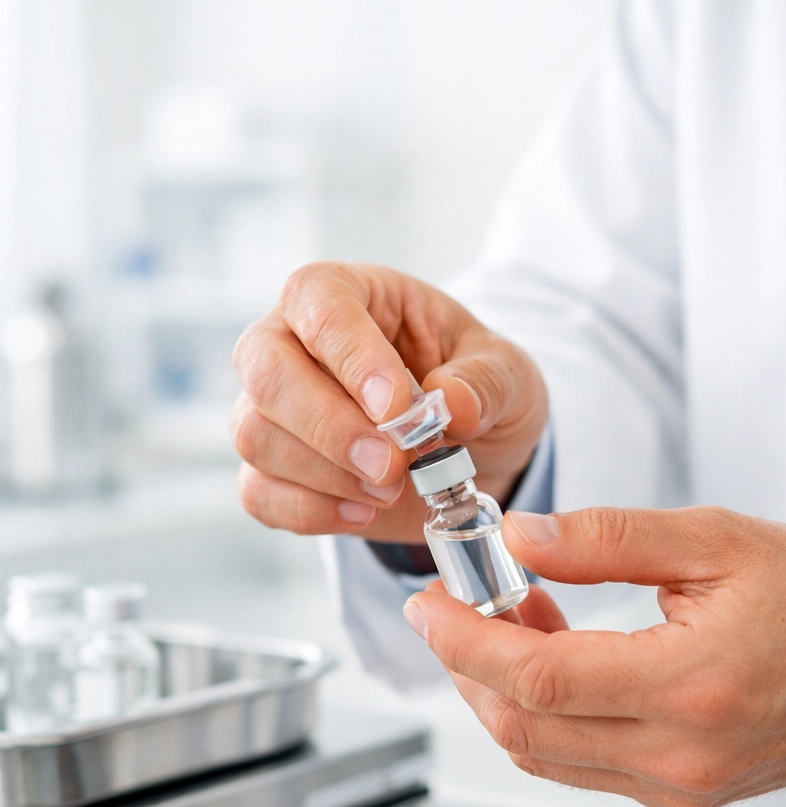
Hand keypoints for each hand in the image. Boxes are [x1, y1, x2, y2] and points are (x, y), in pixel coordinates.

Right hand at [231, 263, 547, 541]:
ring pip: (255, 434)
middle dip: (328, 425)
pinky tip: (363, 513)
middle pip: (265, 368)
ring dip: (326, 474)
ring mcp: (275, 407)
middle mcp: (294, 342)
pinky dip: (311, 511)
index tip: (397, 409)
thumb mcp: (508, 373)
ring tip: (394, 488)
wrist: (475, 450)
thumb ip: (486, 381)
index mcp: (352, 294)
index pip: (320, 302)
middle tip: (392, 465)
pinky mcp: (274, 468)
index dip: (351, 355)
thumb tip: (451, 401)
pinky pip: (259, 492)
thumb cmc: (478, 387)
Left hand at [402, 506, 785, 806]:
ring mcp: (679, 786)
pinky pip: (581, 763)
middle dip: (465, 667)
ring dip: (500, 690)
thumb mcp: (714, 539)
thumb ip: (607, 539)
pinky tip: (549, 657)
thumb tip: (521, 537)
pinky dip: (543, 713)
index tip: (428, 605)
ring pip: (544, 752)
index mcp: (691, 684)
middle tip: (452, 606)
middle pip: (524, 727)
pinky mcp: (680, 793)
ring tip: (504, 619)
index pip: (539, 679)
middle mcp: (680, 754)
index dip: (465, 642)